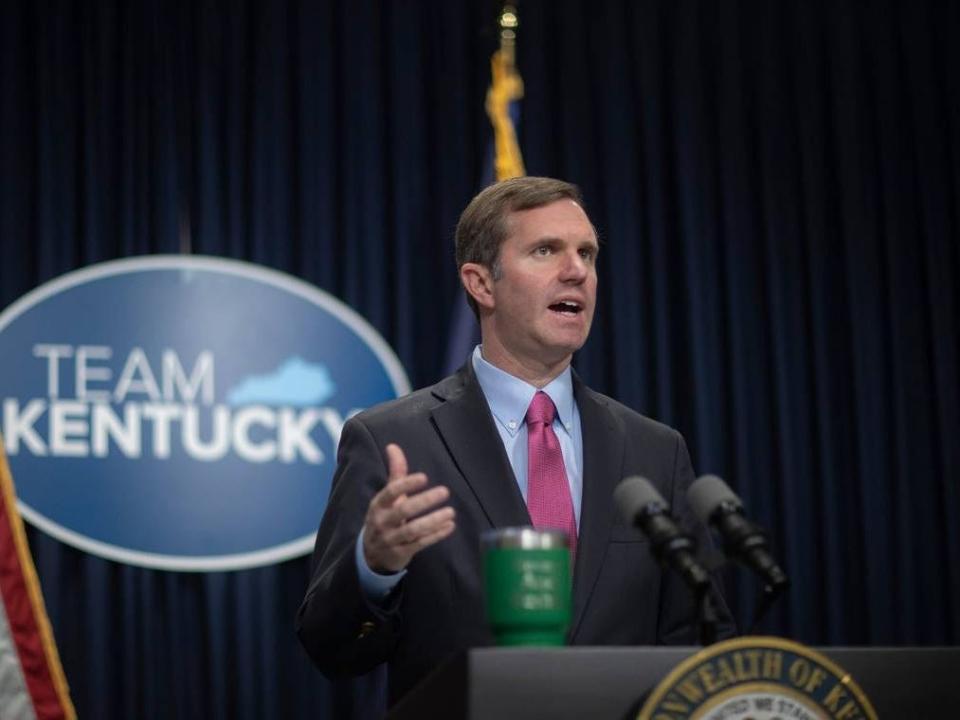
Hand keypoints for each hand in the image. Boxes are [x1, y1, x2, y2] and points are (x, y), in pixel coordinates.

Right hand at [362, 443, 455, 573]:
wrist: (371, 555)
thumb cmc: (384, 517)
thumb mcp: (386, 497)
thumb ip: (395, 473)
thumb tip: (393, 446)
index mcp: (378, 504)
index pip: (390, 492)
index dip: (406, 484)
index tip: (424, 477)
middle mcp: (382, 521)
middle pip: (403, 510)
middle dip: (424, 501)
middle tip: (445, 491)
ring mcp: (390, 539)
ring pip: (412, 530)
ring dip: (433, 521)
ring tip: (451, 512)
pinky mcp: (400, 553)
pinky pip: (419, 544)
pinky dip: (435, 535)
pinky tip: (450, 526)